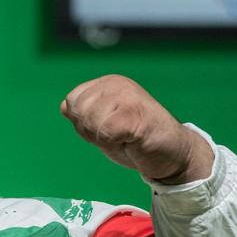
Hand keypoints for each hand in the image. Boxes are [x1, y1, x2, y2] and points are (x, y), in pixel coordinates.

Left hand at [61, 75, 213, 183]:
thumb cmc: (135, 140)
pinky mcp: (136, 114)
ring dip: (103, 138)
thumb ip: (84, 114)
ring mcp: (128, 97)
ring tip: (125, 137)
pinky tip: (131, 140)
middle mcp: (117, 84)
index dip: (83, 123)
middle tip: (117, 134)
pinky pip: (105, 132)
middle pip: (78, 111)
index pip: (71, 102)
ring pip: (90, 122)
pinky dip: (114, 143)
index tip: (107, 128)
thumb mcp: (103, 123)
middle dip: (90, 131)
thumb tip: (64, 106)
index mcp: (107, 83)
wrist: (172, 153)